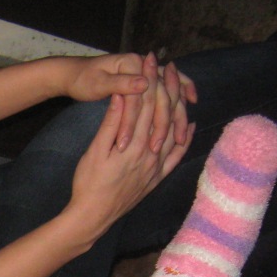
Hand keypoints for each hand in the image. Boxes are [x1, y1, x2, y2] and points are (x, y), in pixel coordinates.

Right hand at [64, 68, 191, 243]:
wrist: (92, 217)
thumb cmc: (87, 184)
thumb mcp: (94, 152)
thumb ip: (111, 124)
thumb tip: (122, 96)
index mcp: (134, 144)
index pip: (146, 103)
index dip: (149, 78)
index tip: (150, 59)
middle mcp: (151, 154)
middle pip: (164, 112)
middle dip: (167, 85)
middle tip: (168, 64)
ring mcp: (156, 167)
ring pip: (175, 130)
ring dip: (179, 107)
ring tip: (180, 86)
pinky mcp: (156, 178)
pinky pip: (177, 157)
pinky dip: (185, 140)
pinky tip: (189, 126)